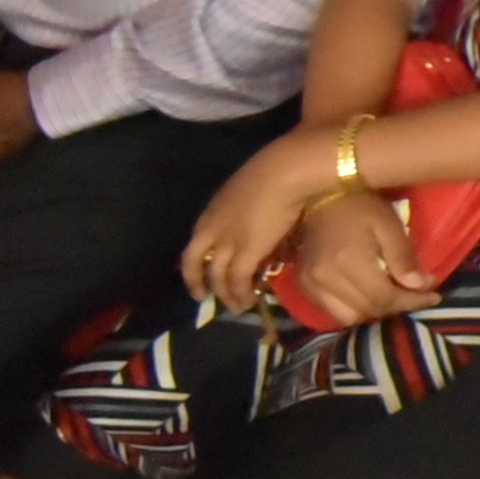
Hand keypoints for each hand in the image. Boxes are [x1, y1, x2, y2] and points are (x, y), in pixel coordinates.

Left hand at [178, 130, 336, 310]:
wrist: (286, 172)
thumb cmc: (274, 173)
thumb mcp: (248, 194)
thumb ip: (244, 212)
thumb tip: (254, 225)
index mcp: (210, 214)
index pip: (193, 247)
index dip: (193, 266)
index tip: (199, 277)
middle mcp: (212, 231)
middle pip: (197, 264)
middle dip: (198, 283)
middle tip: (206, 297)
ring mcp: (227, 243)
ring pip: (218, 277)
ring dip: (226, 294)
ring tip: (236, 306)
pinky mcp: (247, 253)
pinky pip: (238, 281)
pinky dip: (241, 294)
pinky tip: (249, 301)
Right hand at [281, 191, 434, 323]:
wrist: (321, 196)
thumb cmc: (361, 206)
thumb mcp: (389, 225)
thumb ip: (404, 258)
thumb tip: (420, 286)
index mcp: (348, 262)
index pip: (385, 298)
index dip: (412, 301)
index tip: (433, 295)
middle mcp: (325, 278)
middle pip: (368, 310)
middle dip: (397, 306)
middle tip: (415, 294)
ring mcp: (310, 283)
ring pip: (348, 317)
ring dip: (373, 311)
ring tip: (389, 295)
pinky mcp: (303, 285)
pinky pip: (331, 311)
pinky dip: (351, 308)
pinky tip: (365, 294)